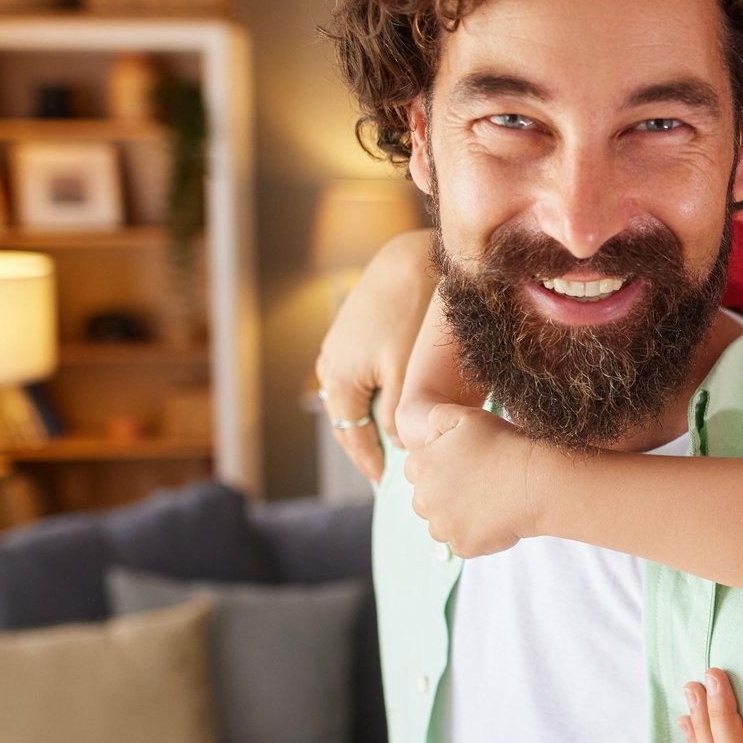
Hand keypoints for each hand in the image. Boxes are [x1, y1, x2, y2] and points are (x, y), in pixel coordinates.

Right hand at [312, 229, 436, 481]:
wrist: (411, 259)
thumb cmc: (412, 314)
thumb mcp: (406, 373)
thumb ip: (397, 414)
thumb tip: (396, 443)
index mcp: (339, 381)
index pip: (353, 437)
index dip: (370, 462)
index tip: (385, 483)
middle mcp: (330, 366)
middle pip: (346, 420)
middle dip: (365, 445)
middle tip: (384, 471)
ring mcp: (337, 347)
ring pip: (351, 397)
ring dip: (367, 419)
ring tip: (389, 441)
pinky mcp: (351, 332)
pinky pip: (357, 376)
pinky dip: (370, 394)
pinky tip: (389, 400)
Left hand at [400, 404, 550, 555]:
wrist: (536, 480)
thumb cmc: (504, 444)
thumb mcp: (468, 417)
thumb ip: (439, 417)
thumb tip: (429, 434)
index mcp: (420, 466)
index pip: (417, 470)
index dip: (440, 467)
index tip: (463, 466)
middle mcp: (423, 499)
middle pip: (426, 499)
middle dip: (444, 494)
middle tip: (477, 484)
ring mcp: (443, 526)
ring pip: (442, 524)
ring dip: (457, 516)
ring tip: (487, 502)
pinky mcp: (463, 546)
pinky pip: (463, 542)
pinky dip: (476, 534)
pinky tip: (495, 519)